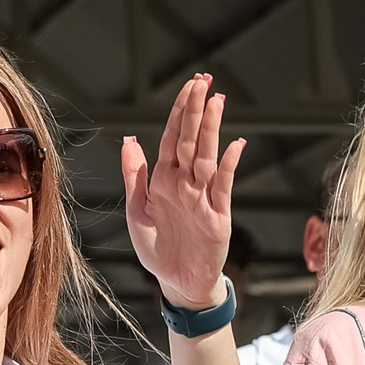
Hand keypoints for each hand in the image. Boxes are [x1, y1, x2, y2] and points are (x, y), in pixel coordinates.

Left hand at [122, 74, 243, 310]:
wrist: (176, 284)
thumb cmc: (157, 250)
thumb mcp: (137, 211)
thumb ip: (134, 175)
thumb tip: (130, 139)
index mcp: (164, 179)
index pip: (174, 137)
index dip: (180, 111)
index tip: (189, 85)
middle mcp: (186, 183)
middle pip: (192, 140)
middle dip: (197, 110)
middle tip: (204, 80)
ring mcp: (204, 198)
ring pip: (208, 157)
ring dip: (212, 130)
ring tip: (217, 102)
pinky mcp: (218, 217)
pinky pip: (223, 187)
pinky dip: (228, 166)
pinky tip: (234, 146)